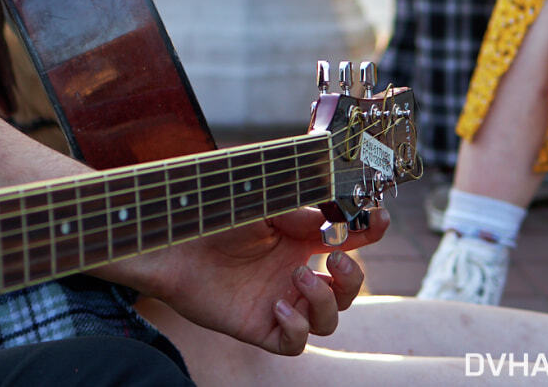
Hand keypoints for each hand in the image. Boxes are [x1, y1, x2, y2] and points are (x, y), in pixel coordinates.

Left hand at [105, 207, 388, 355]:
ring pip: (329, 318)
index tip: (378, 219)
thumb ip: (294, 210)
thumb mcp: (257, 204)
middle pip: (346, 288)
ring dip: (325, 301)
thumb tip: (327, 219)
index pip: (346, 240)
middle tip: (334, 258)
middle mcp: (293, 272)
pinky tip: (279, 307)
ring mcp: (279, 301)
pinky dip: (298, 328)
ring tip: (298, 277)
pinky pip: (296, 343)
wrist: (169, 245)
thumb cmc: (209, 218)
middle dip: (352, 276)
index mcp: (297, 240)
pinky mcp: (260, 327)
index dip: (367, 232)